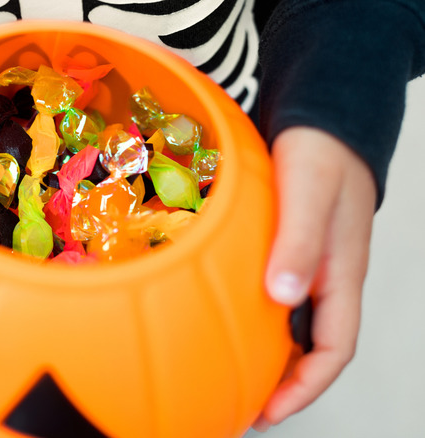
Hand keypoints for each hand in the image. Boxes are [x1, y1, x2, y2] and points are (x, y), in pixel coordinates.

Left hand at [252, 127, 376, 430]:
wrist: (320, 121)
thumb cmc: (321, 153)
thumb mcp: (308, 193)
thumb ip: (299, 241)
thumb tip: (285, 296)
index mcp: (340, 273)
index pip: (336, 348)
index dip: (307, 387)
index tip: (271, 411)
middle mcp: (326, 277)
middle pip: (314, 347)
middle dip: (285, 384)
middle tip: (243, 407)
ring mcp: (307, 265)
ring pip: (294, 326)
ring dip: (270, 356)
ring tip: (231, 377)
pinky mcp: (287, 250)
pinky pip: (276, 298)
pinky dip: (257, 320)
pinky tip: (227, 322)